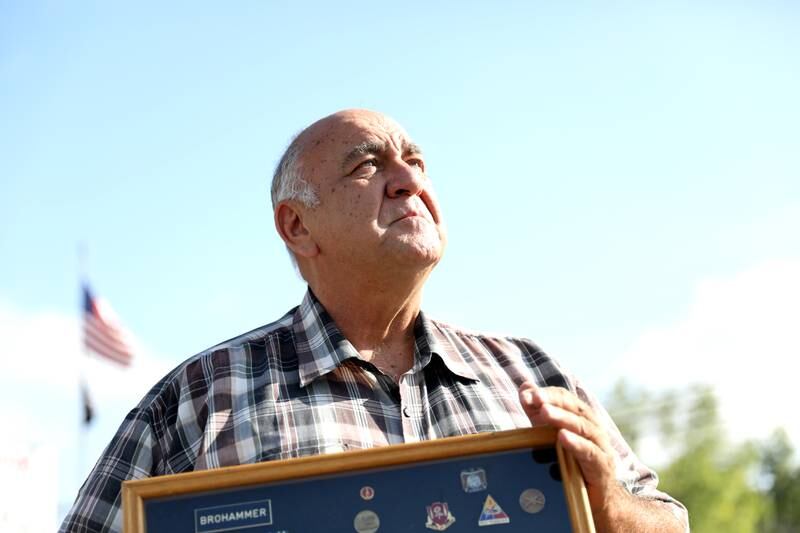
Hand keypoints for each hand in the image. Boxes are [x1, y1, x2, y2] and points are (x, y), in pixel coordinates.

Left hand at [518, 382, 620, 515]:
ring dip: (563, 418)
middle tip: (535, 399)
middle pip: (575, 408)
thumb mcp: (550, 435)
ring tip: (545, 413)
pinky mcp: (602, 467)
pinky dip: (576, 443)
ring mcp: (600, 447)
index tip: (527, 395)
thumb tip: (524, 387)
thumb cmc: (572, 464)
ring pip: (583, 427)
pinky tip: (562, 437)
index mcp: (582, 418)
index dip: (547, 394)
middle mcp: (593, 428)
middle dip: (554, 401)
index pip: (566, 398)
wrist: (596, 499)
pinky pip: (590, 452)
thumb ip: (538, 413)